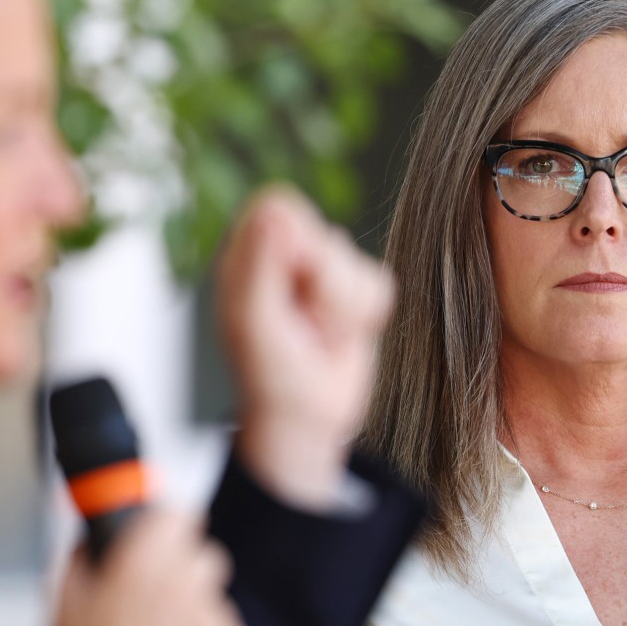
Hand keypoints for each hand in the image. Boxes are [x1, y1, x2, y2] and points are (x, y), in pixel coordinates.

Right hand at [49, 509, 260, 625]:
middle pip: (203, 557)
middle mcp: (186, 585)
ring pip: (213, 604)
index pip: (175, 513)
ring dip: (193, 621)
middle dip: (182, 575)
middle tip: (154, 606)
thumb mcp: (62, 612)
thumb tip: (87, 541)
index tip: (160, 537)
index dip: (166, 527)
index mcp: (142, 566)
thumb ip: (79, 562)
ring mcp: (216, 620)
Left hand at [218, 186, 394, 508]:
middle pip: (325, 236)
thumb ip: (262, 265)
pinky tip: (337, 336)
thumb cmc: (269, 375)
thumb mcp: (253, 322)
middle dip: (322, 288)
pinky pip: (378, 286)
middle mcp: (284, 252)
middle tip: (302, 324)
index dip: (296, 247)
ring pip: (356, 264)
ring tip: (317, 335)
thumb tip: (273, 210)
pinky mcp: (355, 287)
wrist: (307, 416)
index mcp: (247, 253)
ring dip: (341, 311)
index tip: (290, 289)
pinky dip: (362, 320)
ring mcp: (321, 268)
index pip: (281, 209)